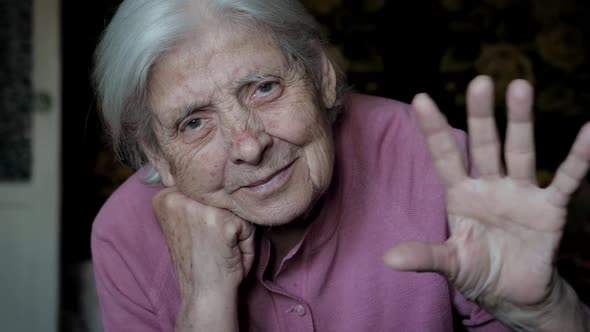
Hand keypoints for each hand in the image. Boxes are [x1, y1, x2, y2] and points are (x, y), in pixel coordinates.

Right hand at [152, 187, 255, 299]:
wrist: (204, 294)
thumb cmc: (200, 261)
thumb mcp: (186, 222)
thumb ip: (194, 200)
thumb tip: (220, 177)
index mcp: (164, 197)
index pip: (203, 188)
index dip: (211, 212)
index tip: (202, 235)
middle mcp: (177, 197)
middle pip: (220, 195)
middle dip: (224, 219)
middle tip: (212, 244)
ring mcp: (198, 207)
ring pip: (235, 206)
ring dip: (237, 229)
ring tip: (223, 248)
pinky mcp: (221, 220)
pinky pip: (247, 222)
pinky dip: (246, 241)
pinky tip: (231, 254)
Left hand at [384, 76, 589, 327]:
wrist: (514, 294)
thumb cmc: (477, 271)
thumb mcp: (450, 263)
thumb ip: (425, 255)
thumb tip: (388, 259)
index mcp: (460, 194)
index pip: (444, 156)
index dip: (434, 129)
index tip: (421, 99)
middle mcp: (489, 186)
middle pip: (483, 144)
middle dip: (481, 115)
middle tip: (480, 82)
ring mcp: (520, 193)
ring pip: (519, 150)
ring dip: (520, 121)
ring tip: (520, 86)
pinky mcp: (549, 208)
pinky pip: (566, 180)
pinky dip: (578, 158)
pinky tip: (588, 132)